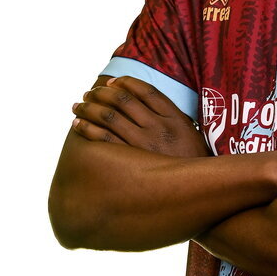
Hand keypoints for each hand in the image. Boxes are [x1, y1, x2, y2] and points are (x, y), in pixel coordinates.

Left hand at [71, 76, 208, 158]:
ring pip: (110, 116)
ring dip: (89, 108)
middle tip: (90, 93)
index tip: (111, 82)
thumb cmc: (192, 164)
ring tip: (78, 106)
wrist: (198, 193)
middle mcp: (159, 128)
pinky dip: (88, 128)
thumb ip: (171, 117)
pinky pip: (104, 139)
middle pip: (124, 100)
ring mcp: (145, 145)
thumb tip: (145, 102)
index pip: (146, 91)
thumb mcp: (191, 135)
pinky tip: (78, 125)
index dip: (125, 82)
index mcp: (175, 118)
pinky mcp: (131, 163)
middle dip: (102, 93)